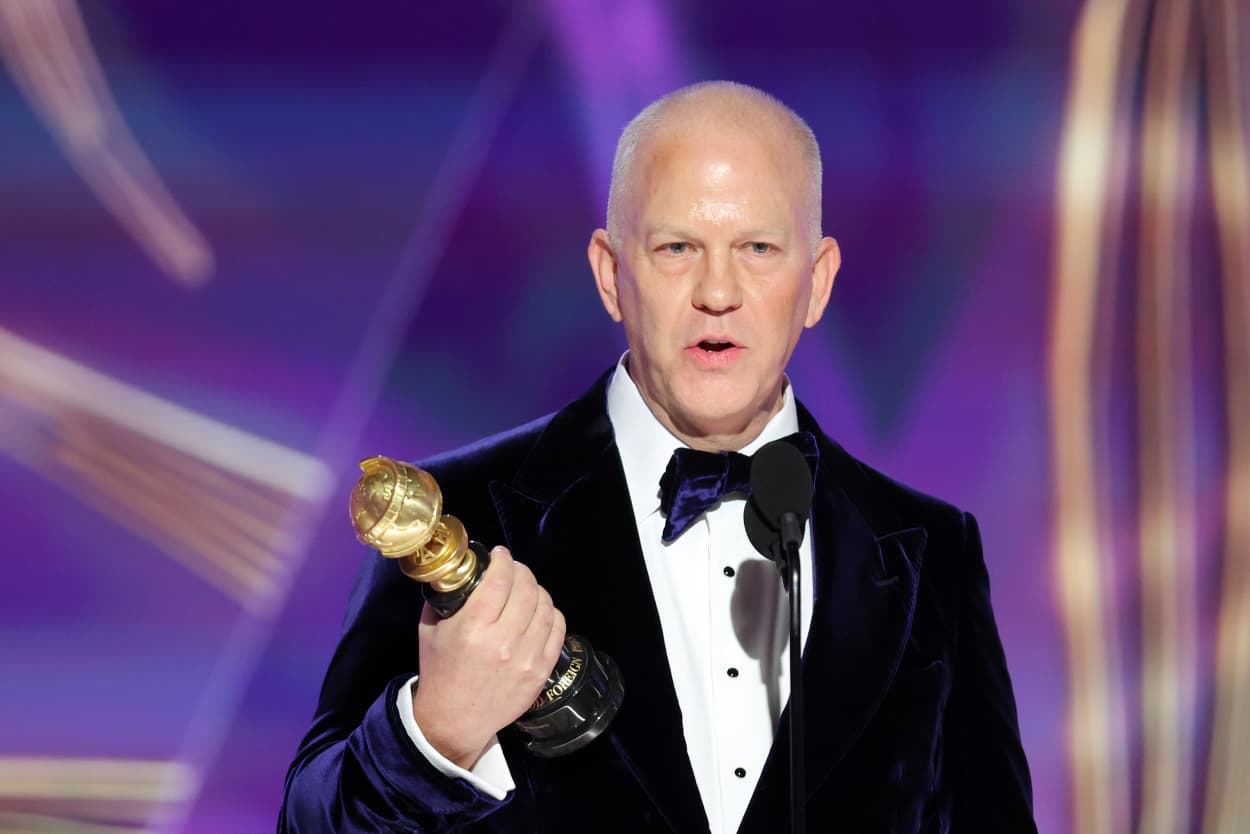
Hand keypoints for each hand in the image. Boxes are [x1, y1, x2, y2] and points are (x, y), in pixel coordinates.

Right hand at [411, 545, 565, 768]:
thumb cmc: (441, 672)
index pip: (500, 579)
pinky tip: (539, 610)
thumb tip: (458, 571)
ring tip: (526, 589)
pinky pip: (558, 628)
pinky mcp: (542, 670)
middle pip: (527, 588)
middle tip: (512, 569)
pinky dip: (551, 613)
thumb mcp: (430, 630)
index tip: (500, 554)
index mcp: (474, 628)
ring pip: (546, 605)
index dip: (503, 560)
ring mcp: (527, 657)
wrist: (455, 720)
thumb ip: (444, 598)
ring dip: (537, 590)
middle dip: (521, 571)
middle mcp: (504, 640)